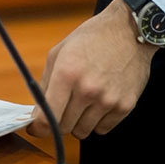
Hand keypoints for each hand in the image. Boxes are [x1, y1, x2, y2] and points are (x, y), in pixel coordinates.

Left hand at [27, 0, 156, 140]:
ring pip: (83, 132)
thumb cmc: (91, 39)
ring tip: (82, 101)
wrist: (129, 31)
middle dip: (58, 120)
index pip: (48, 116)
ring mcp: (108, 100)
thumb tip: (37, 112)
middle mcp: (87, 89)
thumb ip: (46, 83)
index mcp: (67, 73)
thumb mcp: (60, 52)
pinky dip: (97, 121)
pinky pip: (102, 129)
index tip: (36, 129)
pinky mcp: (125, 106)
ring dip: (78, 121)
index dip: (39, 128)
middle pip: (64, 127)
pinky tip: (98, 102)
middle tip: (62, 107)